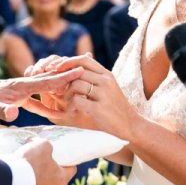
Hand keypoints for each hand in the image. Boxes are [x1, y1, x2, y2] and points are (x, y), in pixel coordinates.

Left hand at [0, 68, 82, 122]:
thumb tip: (13, 113)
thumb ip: (0, 109)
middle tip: (86, 70)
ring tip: (77, 85)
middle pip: (50, 79)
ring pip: (45, 87)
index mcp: (20, 85)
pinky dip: (48, 101)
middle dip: (68, 75)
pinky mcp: (16, 98)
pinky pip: (37, 99)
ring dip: (60, 86)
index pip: (46, 80)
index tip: (80, 70)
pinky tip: (55, 107)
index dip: (64, 77)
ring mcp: (20, 91)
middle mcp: (23, 85)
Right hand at [16, 139, 76, 184]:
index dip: (67, 163)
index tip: (60, 158)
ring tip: (21, 180)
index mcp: (60, 180)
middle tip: (34, 168)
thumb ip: (47, 146)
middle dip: (45, 177)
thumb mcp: (41, 146)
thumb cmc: (29, 164)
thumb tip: (44, 147)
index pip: (71, 170)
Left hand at [25, 54, 139, 140]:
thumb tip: (83, 58)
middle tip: (55, 87)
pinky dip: (71, 105)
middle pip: (77, 71)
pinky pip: (77, 100)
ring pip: (76, 85)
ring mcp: (104, 94)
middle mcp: (106, 81)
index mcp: (106, 74)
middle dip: (62, 78)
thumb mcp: (108, 87)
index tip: (55, 68)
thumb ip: (95, 75)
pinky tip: (72, 111)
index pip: (84, 60)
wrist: (130, 126)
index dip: (67, 62)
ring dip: (67, 94)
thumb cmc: (115, 107)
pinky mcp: (100, 108)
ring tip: (66, 102)